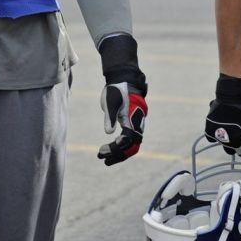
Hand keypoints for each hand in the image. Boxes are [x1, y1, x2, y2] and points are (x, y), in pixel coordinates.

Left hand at [96, 35, 147, 165]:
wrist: (124, 80)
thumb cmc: (116, 90)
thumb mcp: (110, 102)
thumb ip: (110, 117)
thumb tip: (108, 133)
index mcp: (132, 118)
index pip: (127, 140)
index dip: (116, 149)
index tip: (103, 152)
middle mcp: (137, 123)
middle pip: (132, 146)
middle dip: (119, 155)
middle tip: (104, 160)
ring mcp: (136, 123)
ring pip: (132, 144)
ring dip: (120, 152)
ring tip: (105, 158)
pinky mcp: (132, 123)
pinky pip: (130, 139)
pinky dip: (122, 146)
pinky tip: (111, 149)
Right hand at [204, 74, 240, 156]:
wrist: (232, 93)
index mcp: (238, 140)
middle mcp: (226, 139)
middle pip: (230, 150)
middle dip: (235, 144)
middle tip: (238, 132)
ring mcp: (216, 133)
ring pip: (220, 143)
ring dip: (225, 138)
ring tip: (230, 125)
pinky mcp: (208, 126)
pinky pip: (210, 136)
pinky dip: (215, 133)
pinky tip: (221, 124)